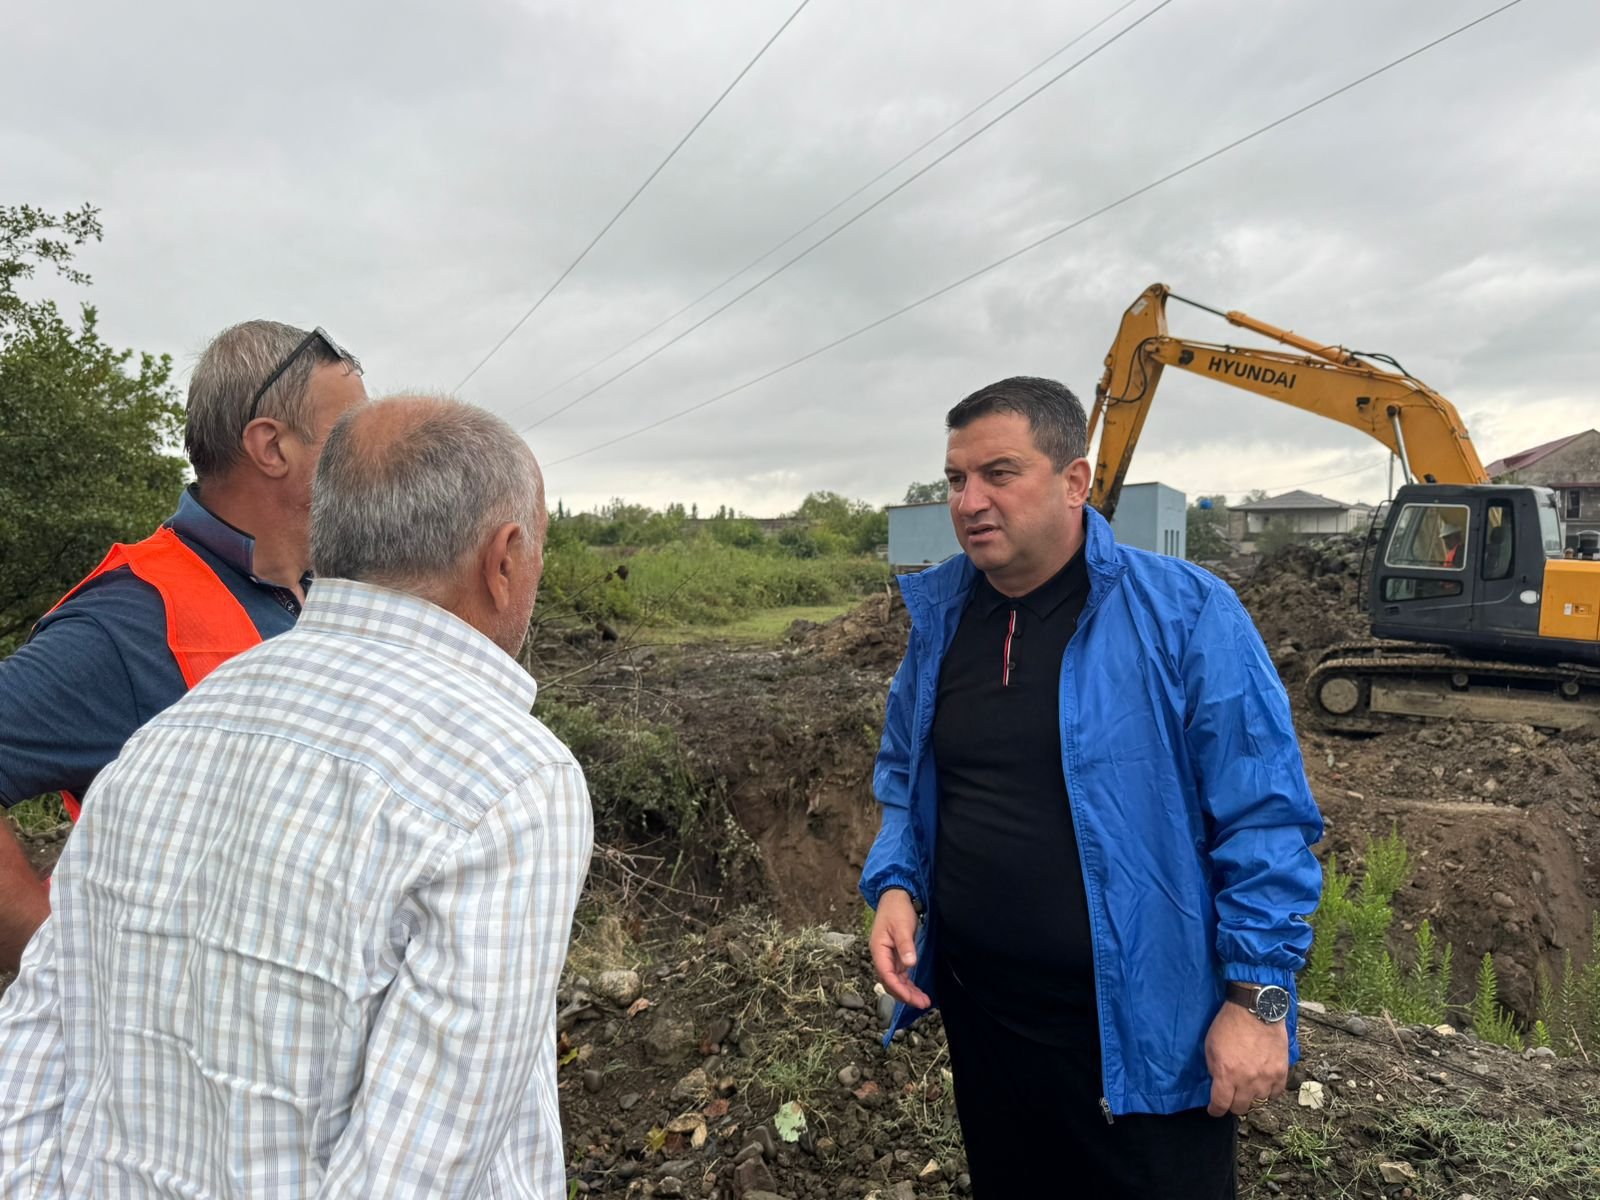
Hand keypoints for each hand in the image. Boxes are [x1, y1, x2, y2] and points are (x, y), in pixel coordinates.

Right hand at [869, 888, 929, 1009]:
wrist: (896, 895)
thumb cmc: (897, 908)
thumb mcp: (902, 926)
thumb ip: (905, 946)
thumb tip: (910, 965)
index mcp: (878, 950)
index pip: (886, 975)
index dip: (899, 989)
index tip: (912, 998)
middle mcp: (881, 956)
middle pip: (890, 982)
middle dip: (905, 995)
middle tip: (923, 1003)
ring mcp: (888, 956)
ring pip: (896, 980)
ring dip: (908, 992)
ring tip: (923, 1001)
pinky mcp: (896, 955)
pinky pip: (900, 974)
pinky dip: (908, 984)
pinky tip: (917, 990)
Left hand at [1204, 998, 1288, 1116]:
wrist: (1255, 1009)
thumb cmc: (1228, 1024)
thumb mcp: (1210, 1045)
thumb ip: (1214, 1069)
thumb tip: (1218, 1083)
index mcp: (1226, 1073)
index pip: (1221, 1105)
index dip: (1215, 1110)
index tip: (1214, 1110)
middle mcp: (1247, 1080)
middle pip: (1240, 1108)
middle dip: (1232, 1105)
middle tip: (1230, 1098)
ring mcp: (1266, 1078)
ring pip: (1259, 1103)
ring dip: (1251, 1099)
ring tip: (1247, 1090)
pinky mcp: (1281, 1072)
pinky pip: (1276, 1094)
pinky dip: (1268, 1093)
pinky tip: (1263, 1086)